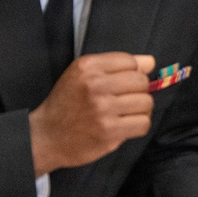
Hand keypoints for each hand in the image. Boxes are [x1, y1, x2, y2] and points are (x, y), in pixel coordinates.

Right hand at [29, 52, 155, 175]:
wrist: (47, 135)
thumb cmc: (67, 103)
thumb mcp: (83, 75)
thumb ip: (117, 65)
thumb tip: (150, 61)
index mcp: (88, 67)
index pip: (130, 61)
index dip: (132, 72)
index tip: (122, 83)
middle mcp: (95, 85)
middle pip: (141, 82)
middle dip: (139, 91)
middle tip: (126, 99)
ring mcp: (102, 109)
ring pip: (146, 103)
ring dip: (141, 109)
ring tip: (126, 112)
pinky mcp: (109, 131)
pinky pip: (143, 124)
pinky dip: (139, 125)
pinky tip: (126, 125)